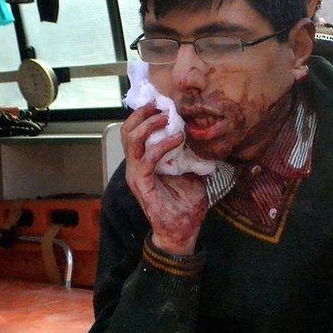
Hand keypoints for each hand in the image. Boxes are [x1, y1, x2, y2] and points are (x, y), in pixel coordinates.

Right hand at [122, 104, 207, 254]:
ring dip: (150, 124)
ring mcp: (137, 174)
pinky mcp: (142, 185)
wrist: (182, 232)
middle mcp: (136, 165)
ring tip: (168, 117)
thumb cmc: (186, 205)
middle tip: (162, 104)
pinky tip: (178, 138)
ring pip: (132, 140)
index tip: (163, 100)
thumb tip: (204, 137)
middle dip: (143, 113)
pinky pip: (147, 159)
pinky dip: (162, 145)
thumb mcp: (193, 173)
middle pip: (128, 130)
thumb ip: (192, 155)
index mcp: (145, 160)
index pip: (137, 130)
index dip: (146, 113)